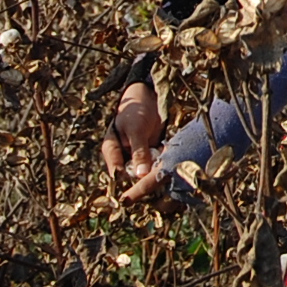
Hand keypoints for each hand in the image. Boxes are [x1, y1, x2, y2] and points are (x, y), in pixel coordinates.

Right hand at [101, 81, 167, 203]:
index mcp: (112, 151)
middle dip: (146, 180)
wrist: (149, 98)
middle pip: (132, 176)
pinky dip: (165, 165)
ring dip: (157, 173)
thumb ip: (138, 151)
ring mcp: (137, 158)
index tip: (143, 188)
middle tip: (161, 182)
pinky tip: (175, 166)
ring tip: (170, 174)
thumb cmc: (135, 111)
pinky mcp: (151, 156)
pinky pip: (157, 165)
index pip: (116, 174)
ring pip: (146, 173)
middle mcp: (123, 158)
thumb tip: (140, 175)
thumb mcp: (136, 129)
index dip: (127, 184)